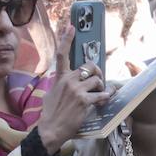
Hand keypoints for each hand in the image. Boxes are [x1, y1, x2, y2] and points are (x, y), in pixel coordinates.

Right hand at [38, 25, 111, 152]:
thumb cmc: (50, 114)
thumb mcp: (51, 94)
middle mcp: (68, 81)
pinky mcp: (85, 101)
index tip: (71, 26)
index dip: (66, 39)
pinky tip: (105, 100)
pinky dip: (106, 97)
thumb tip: (66, 82)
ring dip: (102, 87)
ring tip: (100, 94)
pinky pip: (102, 94)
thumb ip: (60, 84)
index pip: (62, 54)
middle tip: (99, 81)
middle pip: (90, 66)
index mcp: (60, 78)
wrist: (50, 129)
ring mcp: (76, 90)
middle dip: (98, 73)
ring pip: (97, 80)